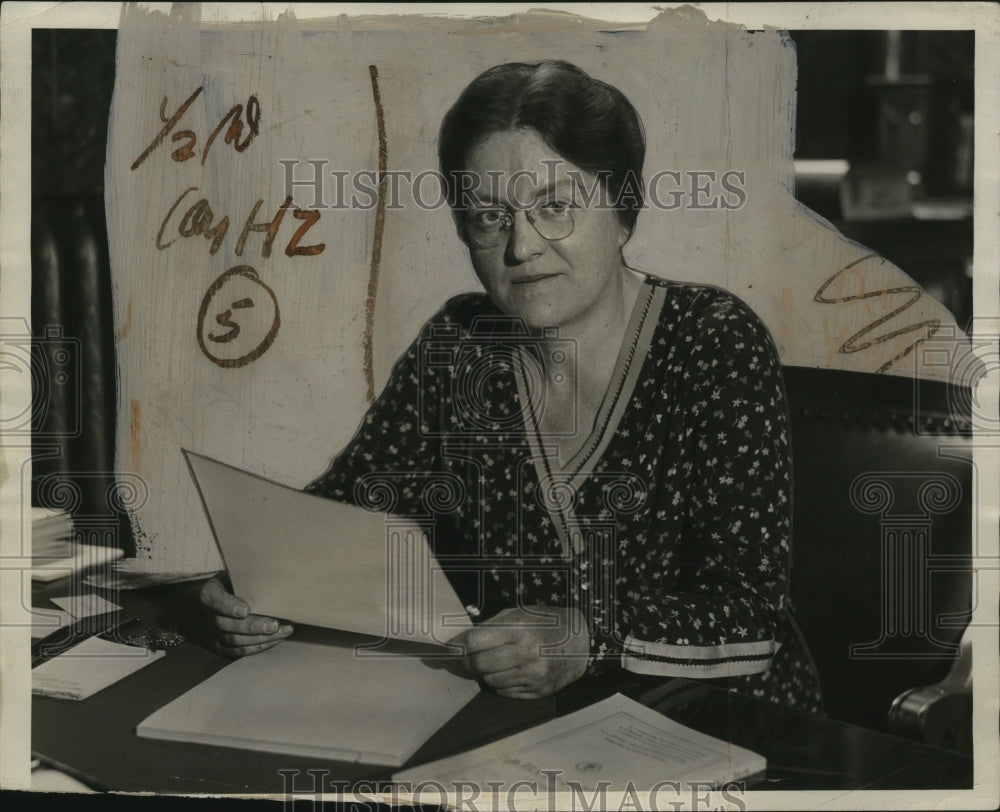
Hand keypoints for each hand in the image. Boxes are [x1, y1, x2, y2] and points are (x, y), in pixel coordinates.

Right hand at [199, 576, 293, 657]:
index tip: (245, 610)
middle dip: (254, 627)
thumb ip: (244, 578)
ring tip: (284, 632)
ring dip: (262, 638)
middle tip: (275, 625)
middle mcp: (209, 617)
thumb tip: (272, 574)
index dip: (230, 607)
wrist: (204, 607)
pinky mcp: (221, 648)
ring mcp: (214, 635)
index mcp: (209, 595)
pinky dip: (260, 647)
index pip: (217, 601)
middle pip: (229, 625)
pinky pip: (240, 651)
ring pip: (237, 641)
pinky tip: (277, 639)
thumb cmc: (227, 586)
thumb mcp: (230, 577)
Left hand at [451, 606, 589, 698]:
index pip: (476, 640)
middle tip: (465, 658)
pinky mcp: (538, 692)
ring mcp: (533, 676)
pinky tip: (509, 671)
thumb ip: (494, 625)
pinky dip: (501, 683)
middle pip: (479, 664)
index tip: (451, 646)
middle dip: (467, 661)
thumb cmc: (549, 623)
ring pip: (490, 680)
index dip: (458, 644)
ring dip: (485, 672)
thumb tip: (464, 638)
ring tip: (493, 661)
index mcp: (521, 628)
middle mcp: (526, 653)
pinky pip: (505, 692)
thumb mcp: (523, 612)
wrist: (584, 643)